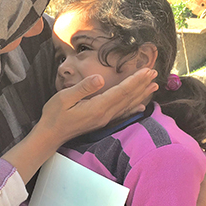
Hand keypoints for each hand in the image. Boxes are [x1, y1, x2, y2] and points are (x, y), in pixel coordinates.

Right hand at [39, 67, 158, 144]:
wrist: (50, 136)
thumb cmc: (54, 115)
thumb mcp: (64, 98)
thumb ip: (83, 88)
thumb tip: (99, 79)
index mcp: (97, 107)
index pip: (121, 91)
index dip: (135, 80)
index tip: (147, 70)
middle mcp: (104, 115)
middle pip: (128, 98)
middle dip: (142, 84)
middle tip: (155, 73)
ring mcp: (104, 120)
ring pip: (127, 106)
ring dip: (141, 95)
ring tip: (154, 86)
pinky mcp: (101, 122)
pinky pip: (122, 114)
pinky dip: (133, 108)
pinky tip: (140, 106)